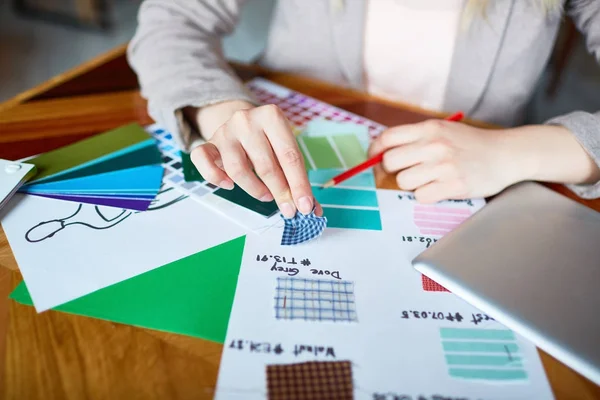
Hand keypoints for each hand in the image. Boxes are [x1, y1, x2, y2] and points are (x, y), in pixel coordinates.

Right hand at [190, 103, 320, 217]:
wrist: (242, 122)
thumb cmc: (268, 141)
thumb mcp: (285, 149)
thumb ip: (297, 176)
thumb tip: (312, 208)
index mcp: (272, 116)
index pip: (289, 156)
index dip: (298, 184)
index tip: (305, 206)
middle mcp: (247, 120)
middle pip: (266, 165)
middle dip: (280, 192)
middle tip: (289, 210)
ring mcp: (225, 131)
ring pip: (238, 169)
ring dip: (254, 189)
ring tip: (266, 196)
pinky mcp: (208, 143)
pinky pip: (204, 162)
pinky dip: (216, 178)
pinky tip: (229, 186)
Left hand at [369, 119, 524, 202]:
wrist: (506, 154)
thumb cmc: (471, 144)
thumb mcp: (443, 130)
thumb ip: (415, 137)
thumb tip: (381, 151)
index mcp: (429, 128)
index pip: (387, 138)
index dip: (374, 150)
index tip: (373, 158)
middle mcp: (434, 145)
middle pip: (390, 162)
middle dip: (391, 170)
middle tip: (404, 171)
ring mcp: (444, 166)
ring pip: (404, 182)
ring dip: (412, 184)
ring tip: (429, 178)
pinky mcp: (453, 185)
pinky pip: (421, 196)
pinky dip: (426, 195)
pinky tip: (440, 187)